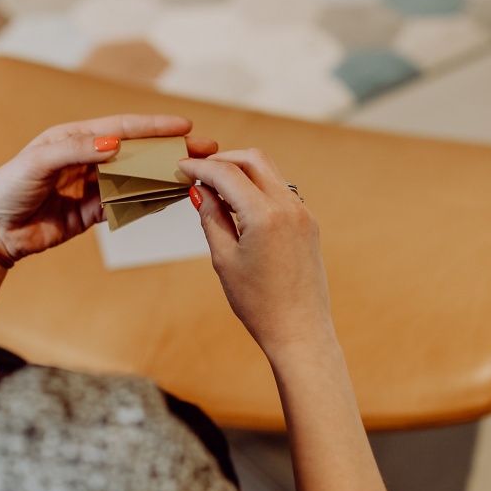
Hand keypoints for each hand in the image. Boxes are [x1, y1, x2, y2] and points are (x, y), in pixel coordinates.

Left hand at [0, 116, 216, 262]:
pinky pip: (125, 204)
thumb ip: (76, 151)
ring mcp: (91, 186)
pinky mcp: (91, 213)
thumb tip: (114, 143)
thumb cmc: (7, 188)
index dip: (154, 126)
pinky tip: (166, 199)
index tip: (184, 126)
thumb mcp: (37, 163)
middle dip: (168, 150)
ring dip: (162, 176)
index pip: (122, 128)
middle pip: (136, 151)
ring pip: (135, 178)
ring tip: (191, 175)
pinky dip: (146, 201)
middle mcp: (87, 158)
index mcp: (74, 137)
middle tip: (203, 150)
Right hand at [179, 150, 332, 360]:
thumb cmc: (259, 304)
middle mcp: (289, 206)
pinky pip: (280, 189)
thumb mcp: (224, 259)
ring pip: (269, 171)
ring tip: (215, 187)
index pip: (227, 173)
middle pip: (252, 159)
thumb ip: (211, 217)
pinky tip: (239, 203)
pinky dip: (257, 186)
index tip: (182, 167)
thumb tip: (199, 190)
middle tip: (198, 172)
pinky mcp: (308, 222)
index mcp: (265, 215)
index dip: (200, 167)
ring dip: (241, 171)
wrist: (300, 331)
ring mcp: (303, 212)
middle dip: (223, 159)